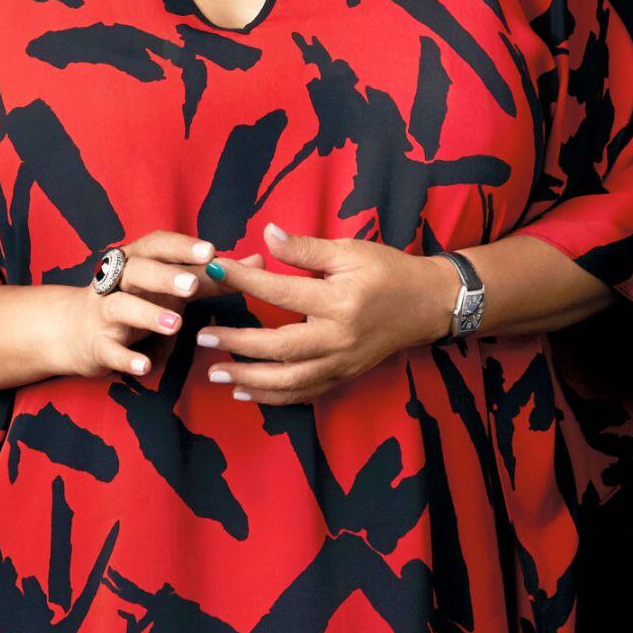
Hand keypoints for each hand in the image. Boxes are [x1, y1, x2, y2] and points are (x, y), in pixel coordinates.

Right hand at [63, 230, 265, 378]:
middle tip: (192, 285)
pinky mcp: (97, 344)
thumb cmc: (138, 299)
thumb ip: (212, 276)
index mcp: (138, 259)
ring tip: (176, 326)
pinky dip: (126, 357)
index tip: (210, 250)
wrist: (78, 329)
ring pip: (121, 307)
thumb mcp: (172, 286)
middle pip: (138, 271)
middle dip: (164, 277)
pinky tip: (146, 366)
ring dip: (148, 315)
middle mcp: (118, 280)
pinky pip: (110, 350)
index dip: (182, 247)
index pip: (158, 244)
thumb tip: (259, 263)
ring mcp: (104, 312)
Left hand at [194, 221, 457, 404]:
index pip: (280, 291)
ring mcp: (340, 363)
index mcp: (338, 301)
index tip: (213, 269)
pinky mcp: (343, 376)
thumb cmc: (388, 271)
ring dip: (248, 378)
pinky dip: (273, 397)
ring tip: (215, 372)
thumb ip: (306, 248)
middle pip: (277, 348)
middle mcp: (337, 338)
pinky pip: (303, 394)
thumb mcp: (350, 250)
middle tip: (203, 337)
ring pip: (288, 381)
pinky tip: (245, 391)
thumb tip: (267, 235)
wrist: (428, 304)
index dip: (243, 280)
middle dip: (236, 344)